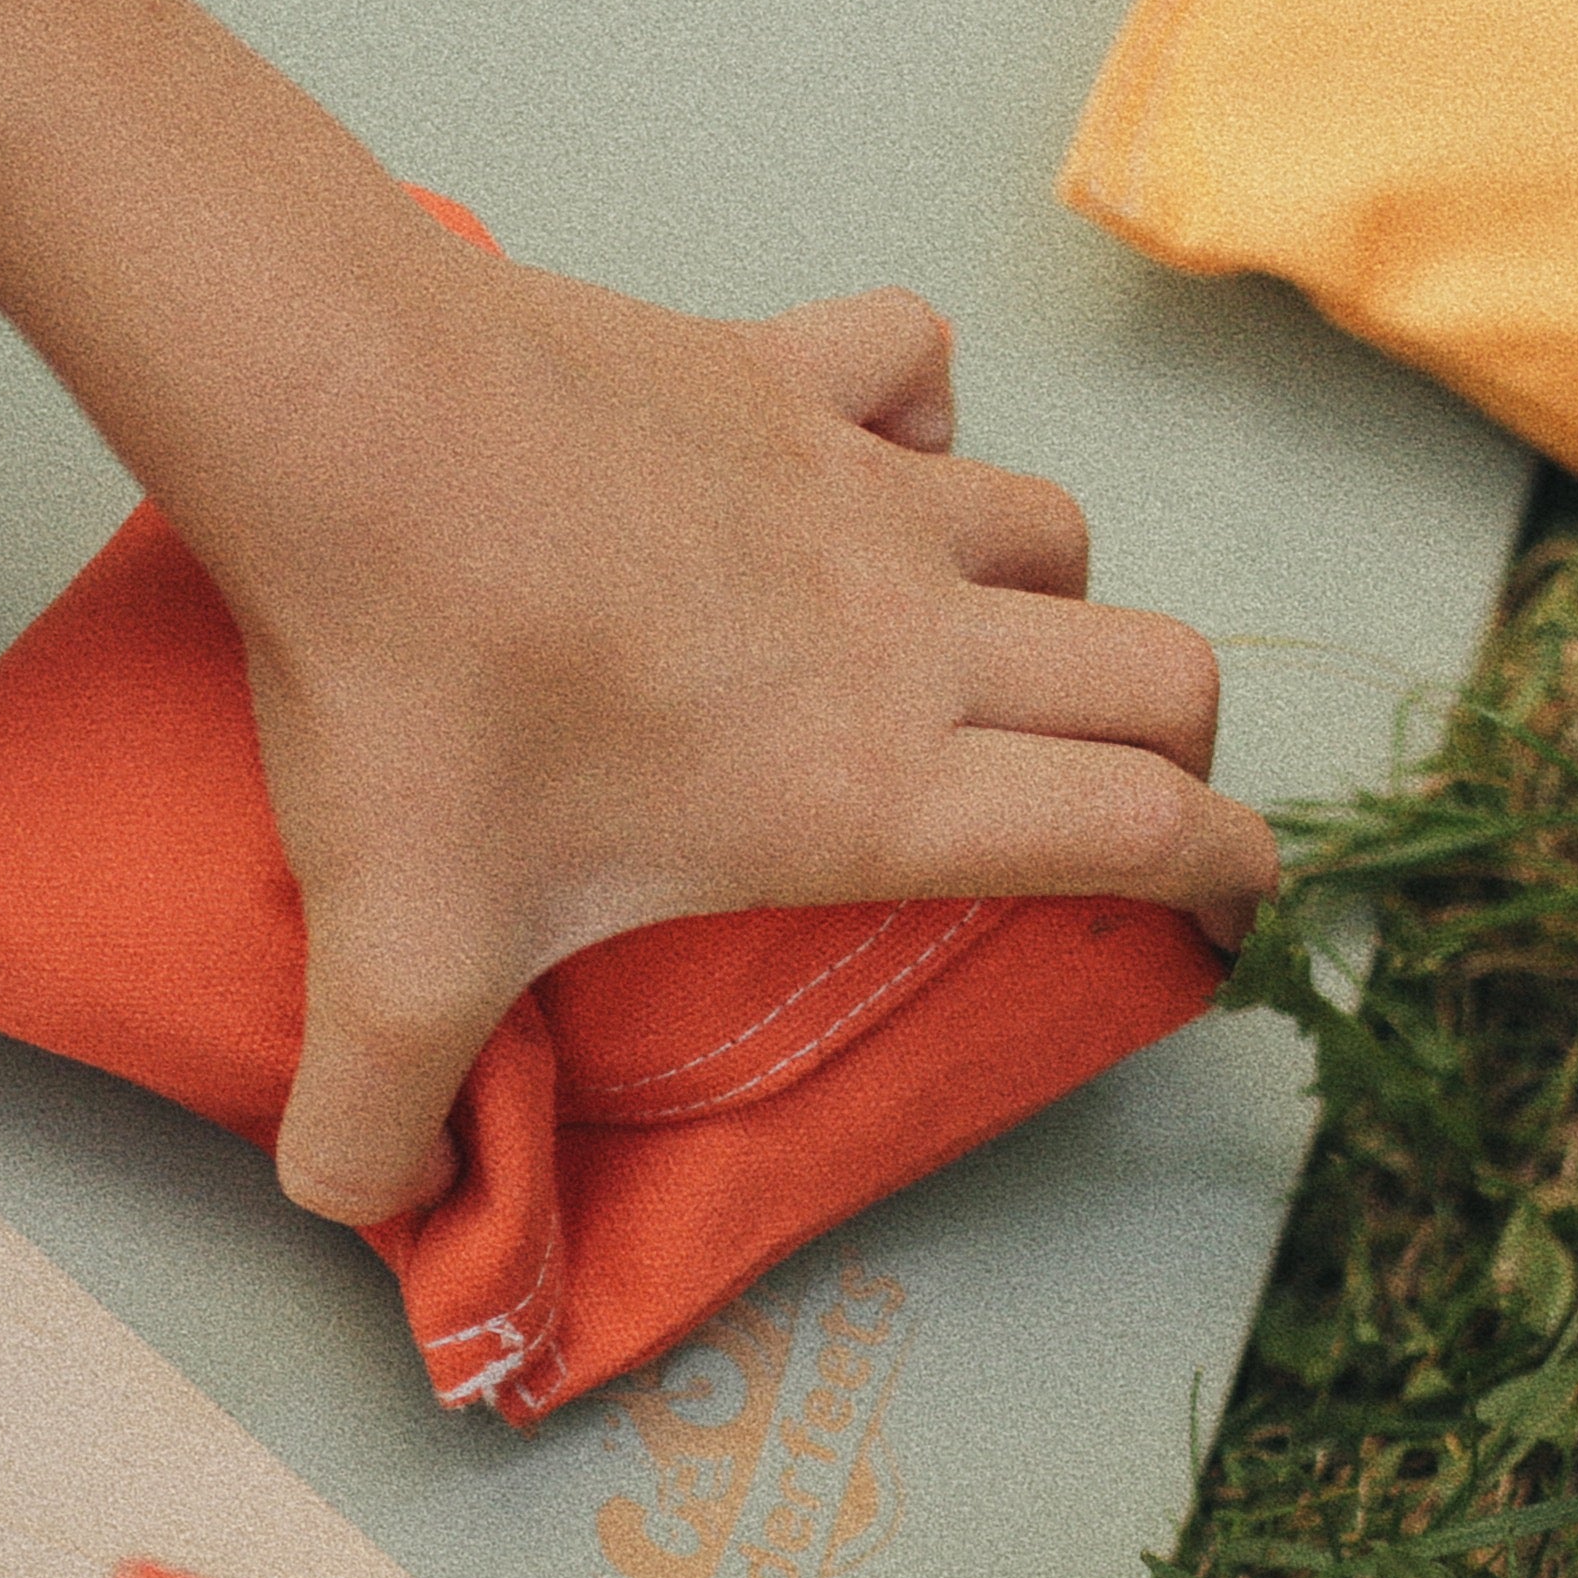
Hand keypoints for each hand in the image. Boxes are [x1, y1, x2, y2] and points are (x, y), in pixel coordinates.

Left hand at [178, 232, 1274, 1219]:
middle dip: (1176, 748)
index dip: (1223, 872)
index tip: (1229, 910)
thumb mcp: (391, 962)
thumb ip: (375, 1128)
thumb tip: (361, 1213)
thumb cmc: (414, 690)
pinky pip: (917, 364)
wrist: (348, 421)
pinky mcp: (775, 365)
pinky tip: (851, 459)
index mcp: (875, 788)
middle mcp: (909, 633)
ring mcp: (855, 481)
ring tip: (968, 655)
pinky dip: (919, 413)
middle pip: (1157, 673)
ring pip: (1056, 527)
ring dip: (1048, 597)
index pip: (1141, 828)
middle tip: (1115, 800)